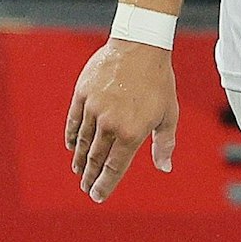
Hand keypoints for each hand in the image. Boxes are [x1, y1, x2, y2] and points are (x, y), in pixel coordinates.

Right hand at [66, 39, 179, 201]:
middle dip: (91, 176)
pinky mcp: (82, 95)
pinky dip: (72, 137)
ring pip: (83, 143)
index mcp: (132, 133)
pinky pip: (73, 122)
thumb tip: (165, 167)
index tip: (98, 196)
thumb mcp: (169, 113)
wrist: (141, 45)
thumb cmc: (159, 81)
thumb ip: (164, 143)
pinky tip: (72, 147)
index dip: (105, 185)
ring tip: (80, 171)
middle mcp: (110, 125)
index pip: (114, 168)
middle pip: (96, 159)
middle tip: (87, 188)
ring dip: (81, 160)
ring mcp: (94, 109)